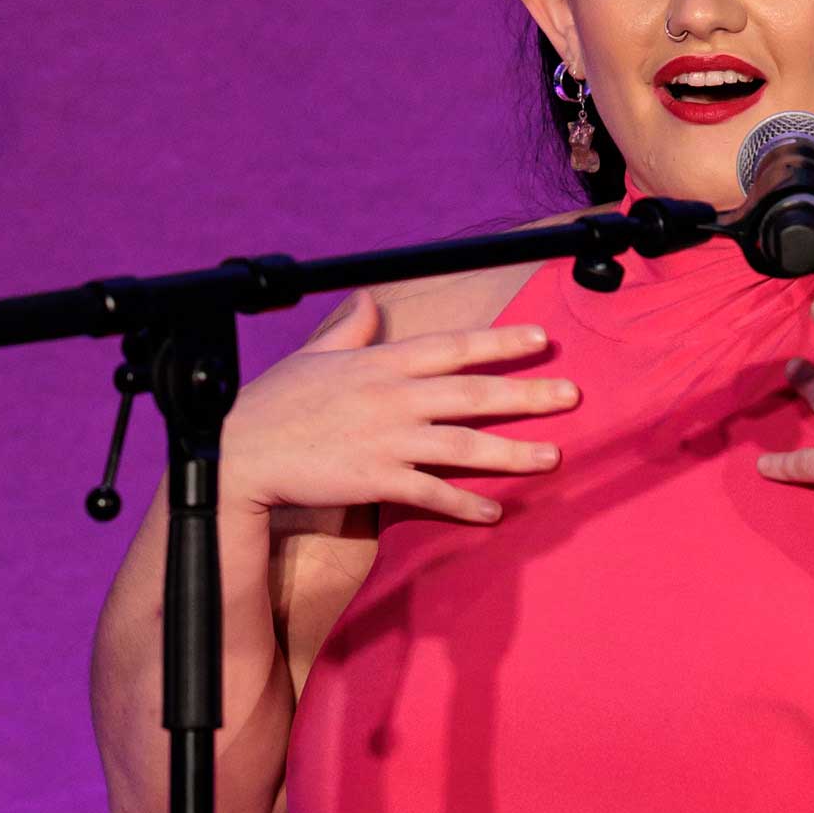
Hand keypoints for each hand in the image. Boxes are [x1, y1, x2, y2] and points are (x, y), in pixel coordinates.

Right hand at [220, 290, 578, 524]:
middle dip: (528, 394)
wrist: (241, 453)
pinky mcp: (377, 481)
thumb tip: (367, 300)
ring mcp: (388, 441)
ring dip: (513, 453)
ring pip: (465, 445)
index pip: (454, 347)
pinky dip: (465, 504)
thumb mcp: (314, 356)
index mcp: (381, 363)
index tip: (541, 339)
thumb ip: (349, 330)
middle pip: (474, 394)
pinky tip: (493, 512)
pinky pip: (432, 494)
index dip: (501, 342)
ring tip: (553, 457)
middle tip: (572, 396)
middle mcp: (394, 398)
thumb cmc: (273, 403)